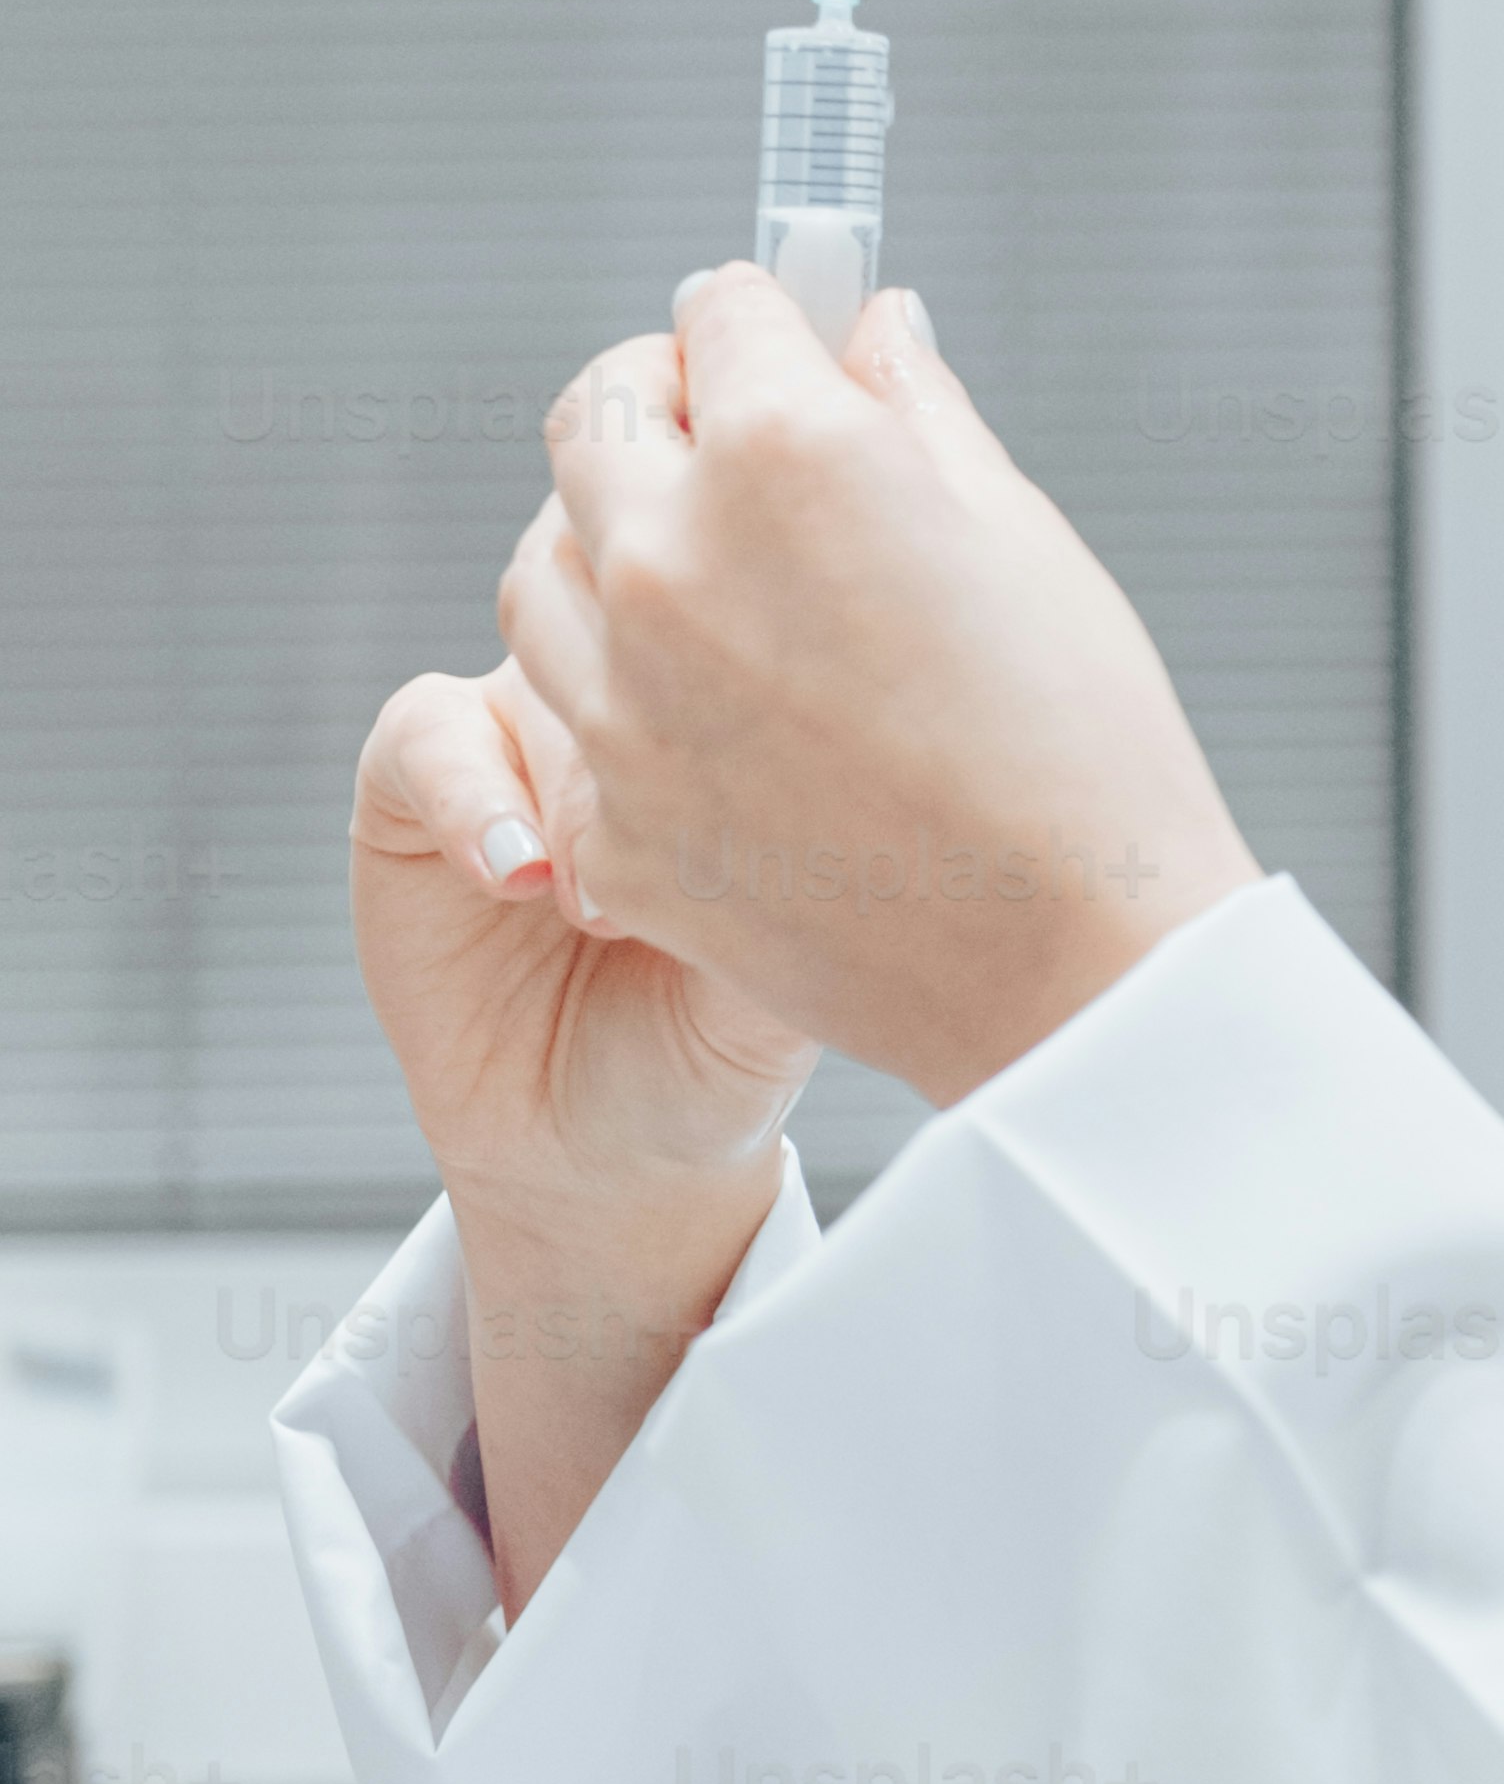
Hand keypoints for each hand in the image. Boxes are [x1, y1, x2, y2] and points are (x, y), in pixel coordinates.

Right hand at [353, 657, 819, 1221]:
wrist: (600, 1153)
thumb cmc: (712, 1050)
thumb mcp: (782, 971)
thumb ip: (785, 864)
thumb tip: (807, 762)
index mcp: (733, 725)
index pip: (741, 631)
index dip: (748, 698)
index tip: (766, 828)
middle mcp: (631, 705)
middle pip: (637, 643)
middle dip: (650, 753)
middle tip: (664, 886)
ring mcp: (523, 732)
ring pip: (539, 676)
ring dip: (567, 788)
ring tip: (589, 906)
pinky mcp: (416, 778)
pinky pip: (427, 734)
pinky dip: (469, 800)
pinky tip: (512, 878)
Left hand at [498, 271, 1262, 1105]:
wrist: (1071, 966)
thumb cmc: (1079, 744)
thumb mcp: (1019, 535)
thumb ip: (919, 409)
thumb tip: (873, 328)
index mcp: (788, 454)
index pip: (723, 309)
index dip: (769, 319)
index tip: (788, 344)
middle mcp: (673, 557)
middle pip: (599, 415)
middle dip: (666, 405)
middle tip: (729, 439)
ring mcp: (623, 698)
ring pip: (544, 566)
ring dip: (609, 545)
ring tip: (704, 582)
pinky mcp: (612, 822)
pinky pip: (568, 720)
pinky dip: (621, 697)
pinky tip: (711, 720)